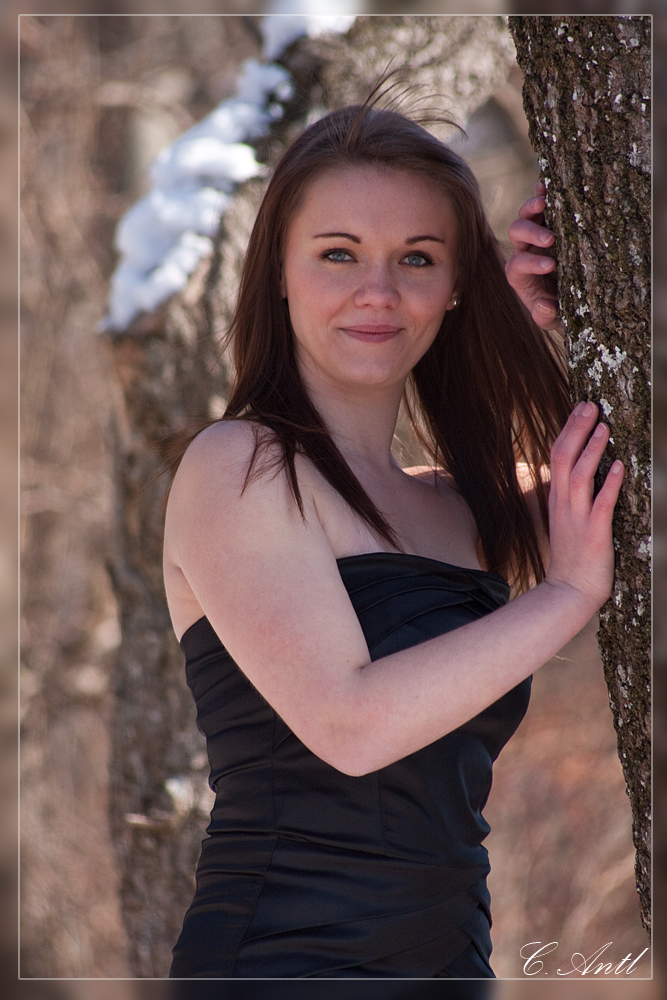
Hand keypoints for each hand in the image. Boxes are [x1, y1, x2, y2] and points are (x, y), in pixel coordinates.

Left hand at [506, 181, 561, 331]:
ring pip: (525, 216)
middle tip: (549, 240)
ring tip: (545, 203)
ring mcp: (534, 234)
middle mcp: (523, 251)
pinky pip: (540, 206)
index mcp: (519, 273)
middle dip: (531, 235)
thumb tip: (543, 305)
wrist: (569, 295)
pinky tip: (545, 185)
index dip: (531, 264)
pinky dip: (540, 194)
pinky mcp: (549, 222)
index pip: (518, 264)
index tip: (550, 266)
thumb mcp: (552, 318)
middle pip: (516, 235)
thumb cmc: (558, 308)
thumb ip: (545, 316)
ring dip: (532, 208)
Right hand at [545, 401, 623, 611]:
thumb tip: (575, 473)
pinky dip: (610, 483)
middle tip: (590, 405)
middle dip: (577, 429)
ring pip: (579, 475)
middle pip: (564, 457)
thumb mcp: (564, 520)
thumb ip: (568, 496)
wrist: (568, 591)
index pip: (557, 455)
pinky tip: (619, 466)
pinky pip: (601, 504)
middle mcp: (564, 503)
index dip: (569, 429)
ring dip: (592, 449)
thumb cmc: (571, 557)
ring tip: (604, 427)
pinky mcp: (594, 532)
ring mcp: (577, 517)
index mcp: (557, 499)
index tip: (580, 408)